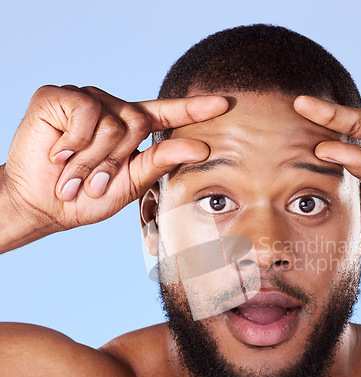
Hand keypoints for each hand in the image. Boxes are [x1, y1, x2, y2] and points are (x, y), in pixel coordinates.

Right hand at [1, 85, 227, 232]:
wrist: (43, 205)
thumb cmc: (87, 198)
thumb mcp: (132, 182)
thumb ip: (163, 161)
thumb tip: (203, 147)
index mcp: (130, 128)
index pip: (167, 113)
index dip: (195, 108)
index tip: (224, 104)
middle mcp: (111, 108)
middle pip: (137, 121)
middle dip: (115, 160)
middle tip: (94, 182)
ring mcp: (85, 98)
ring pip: (112, 120)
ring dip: (93, 158)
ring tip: (73, 173)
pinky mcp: (58, 96)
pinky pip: (85, 112)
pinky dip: (74, 142)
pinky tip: (58, 154)